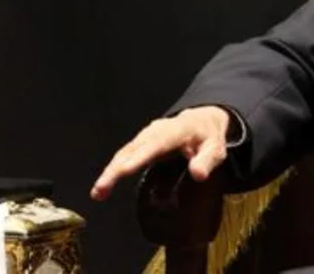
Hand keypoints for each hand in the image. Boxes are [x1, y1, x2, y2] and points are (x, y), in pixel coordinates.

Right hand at [90, 105, 230, 200]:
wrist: (201, 121)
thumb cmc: (208, 136)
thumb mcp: (216, 148)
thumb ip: (207, 160)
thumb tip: (198, 174)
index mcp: (177, 130)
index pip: (156, 143)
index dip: (140, 156)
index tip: (125, 170)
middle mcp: (156, 131)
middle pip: (133, 149)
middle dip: (116, 168)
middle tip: (101, 189)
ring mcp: (146, 136)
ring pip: (124, 152)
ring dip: (110, 172)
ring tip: (98, 193)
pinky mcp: (140, 144)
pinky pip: (124, 155)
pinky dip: (112, 170)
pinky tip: (103, 187)